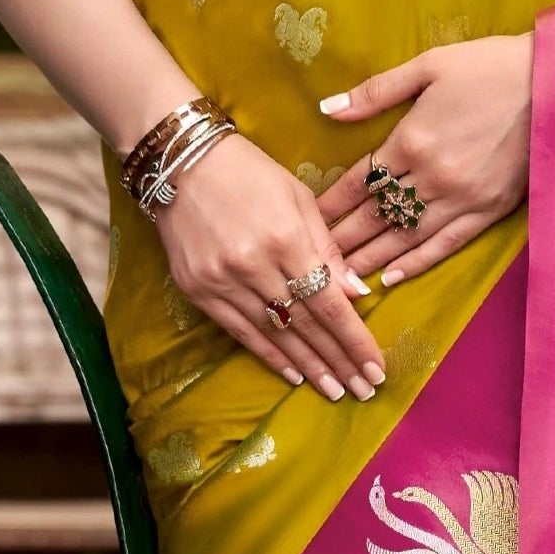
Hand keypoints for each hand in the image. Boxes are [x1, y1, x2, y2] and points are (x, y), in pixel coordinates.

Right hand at [152, 134, 384, 403]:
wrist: (178, 163)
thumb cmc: (249, 172)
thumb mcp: (299, 198)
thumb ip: (328, 249)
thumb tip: (357, 294)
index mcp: (286, 239)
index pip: (328, 303)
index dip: (354, 340)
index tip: (376, 367)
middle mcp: (253, 266)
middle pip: (305, 325)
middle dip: (338, 361)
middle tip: (363, 390)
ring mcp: (221, 281)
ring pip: (274, 334)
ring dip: (308, 366)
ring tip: (334, 390)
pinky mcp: (197, 290)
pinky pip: (240, 332)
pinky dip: (269, 355)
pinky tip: (293, 374)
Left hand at [314, 34, 531, 285]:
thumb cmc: (490, 67)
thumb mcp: (429, 65)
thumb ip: (377, 91)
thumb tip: (328, 109)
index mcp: (411, 140)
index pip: (359, 182)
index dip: (331, 204)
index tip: (306, 221)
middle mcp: (431, 176)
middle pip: (375, 216)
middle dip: (341, 241)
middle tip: (312, 262)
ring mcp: (461, 198)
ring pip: (404, 238)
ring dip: (370, 260)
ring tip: (341, 281)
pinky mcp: (489, 211)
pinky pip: (445, 245)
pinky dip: (415, 264)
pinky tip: (391, 278)